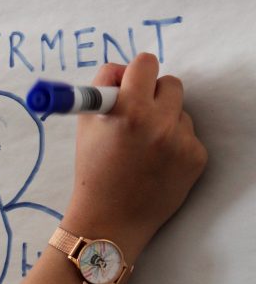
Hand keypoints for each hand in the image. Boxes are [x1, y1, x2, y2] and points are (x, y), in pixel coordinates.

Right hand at [63, 52, 207, 262]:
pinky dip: (174, 146)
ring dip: (165, 122)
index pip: (145, 63)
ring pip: (181, 111)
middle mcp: (159, 122)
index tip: (130, 85)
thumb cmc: (93, 172)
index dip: (135, 73)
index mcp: (128, 110)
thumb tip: (123, 69)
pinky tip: (156, 165)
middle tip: (137, 117)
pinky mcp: (196, 157)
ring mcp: (181, 141)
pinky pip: (188, 136)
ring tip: (143, 150)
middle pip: (170, 83)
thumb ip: (103, 89)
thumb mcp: (85, 127)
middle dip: (154, 95)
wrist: (110, 221)